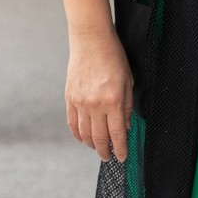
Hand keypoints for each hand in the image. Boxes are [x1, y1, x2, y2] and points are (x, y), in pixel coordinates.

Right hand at [66, 29, 133, 161]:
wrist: (91, 40)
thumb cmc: (113, 57)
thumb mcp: (128, 82)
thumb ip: (127, 107)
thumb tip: (125, 128)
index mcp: (114, 101)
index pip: (117, 134)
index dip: (121, 150)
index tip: (122, 157)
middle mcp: (96, 104)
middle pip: (100, 138)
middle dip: (105, 151)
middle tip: (108, 157)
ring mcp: (80, 102)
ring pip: (85, 134)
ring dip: (92, 145)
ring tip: (97, 148)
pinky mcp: (70, 98)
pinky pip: (72, 123)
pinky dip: (78, 134)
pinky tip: (83, 138)